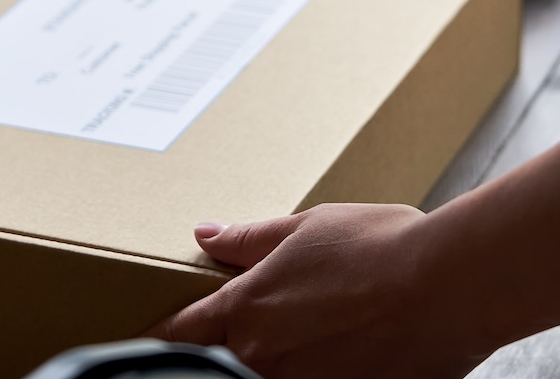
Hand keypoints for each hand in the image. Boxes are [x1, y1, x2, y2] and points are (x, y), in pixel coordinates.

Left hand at [147, 203, 486, 378]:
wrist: (446, 288)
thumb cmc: (378, 248)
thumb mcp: (306, 228)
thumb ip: (249, 240)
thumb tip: (205, 233)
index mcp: (248, 309)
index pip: (182, 332)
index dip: (162, 333)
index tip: (147, 334)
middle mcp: (264, 358)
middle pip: (217, 361)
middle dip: (216, 347)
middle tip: (239, 324)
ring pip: (259, 375)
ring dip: (262, 357)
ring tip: (298, 325)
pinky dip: (305, 366)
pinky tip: (329, 343)